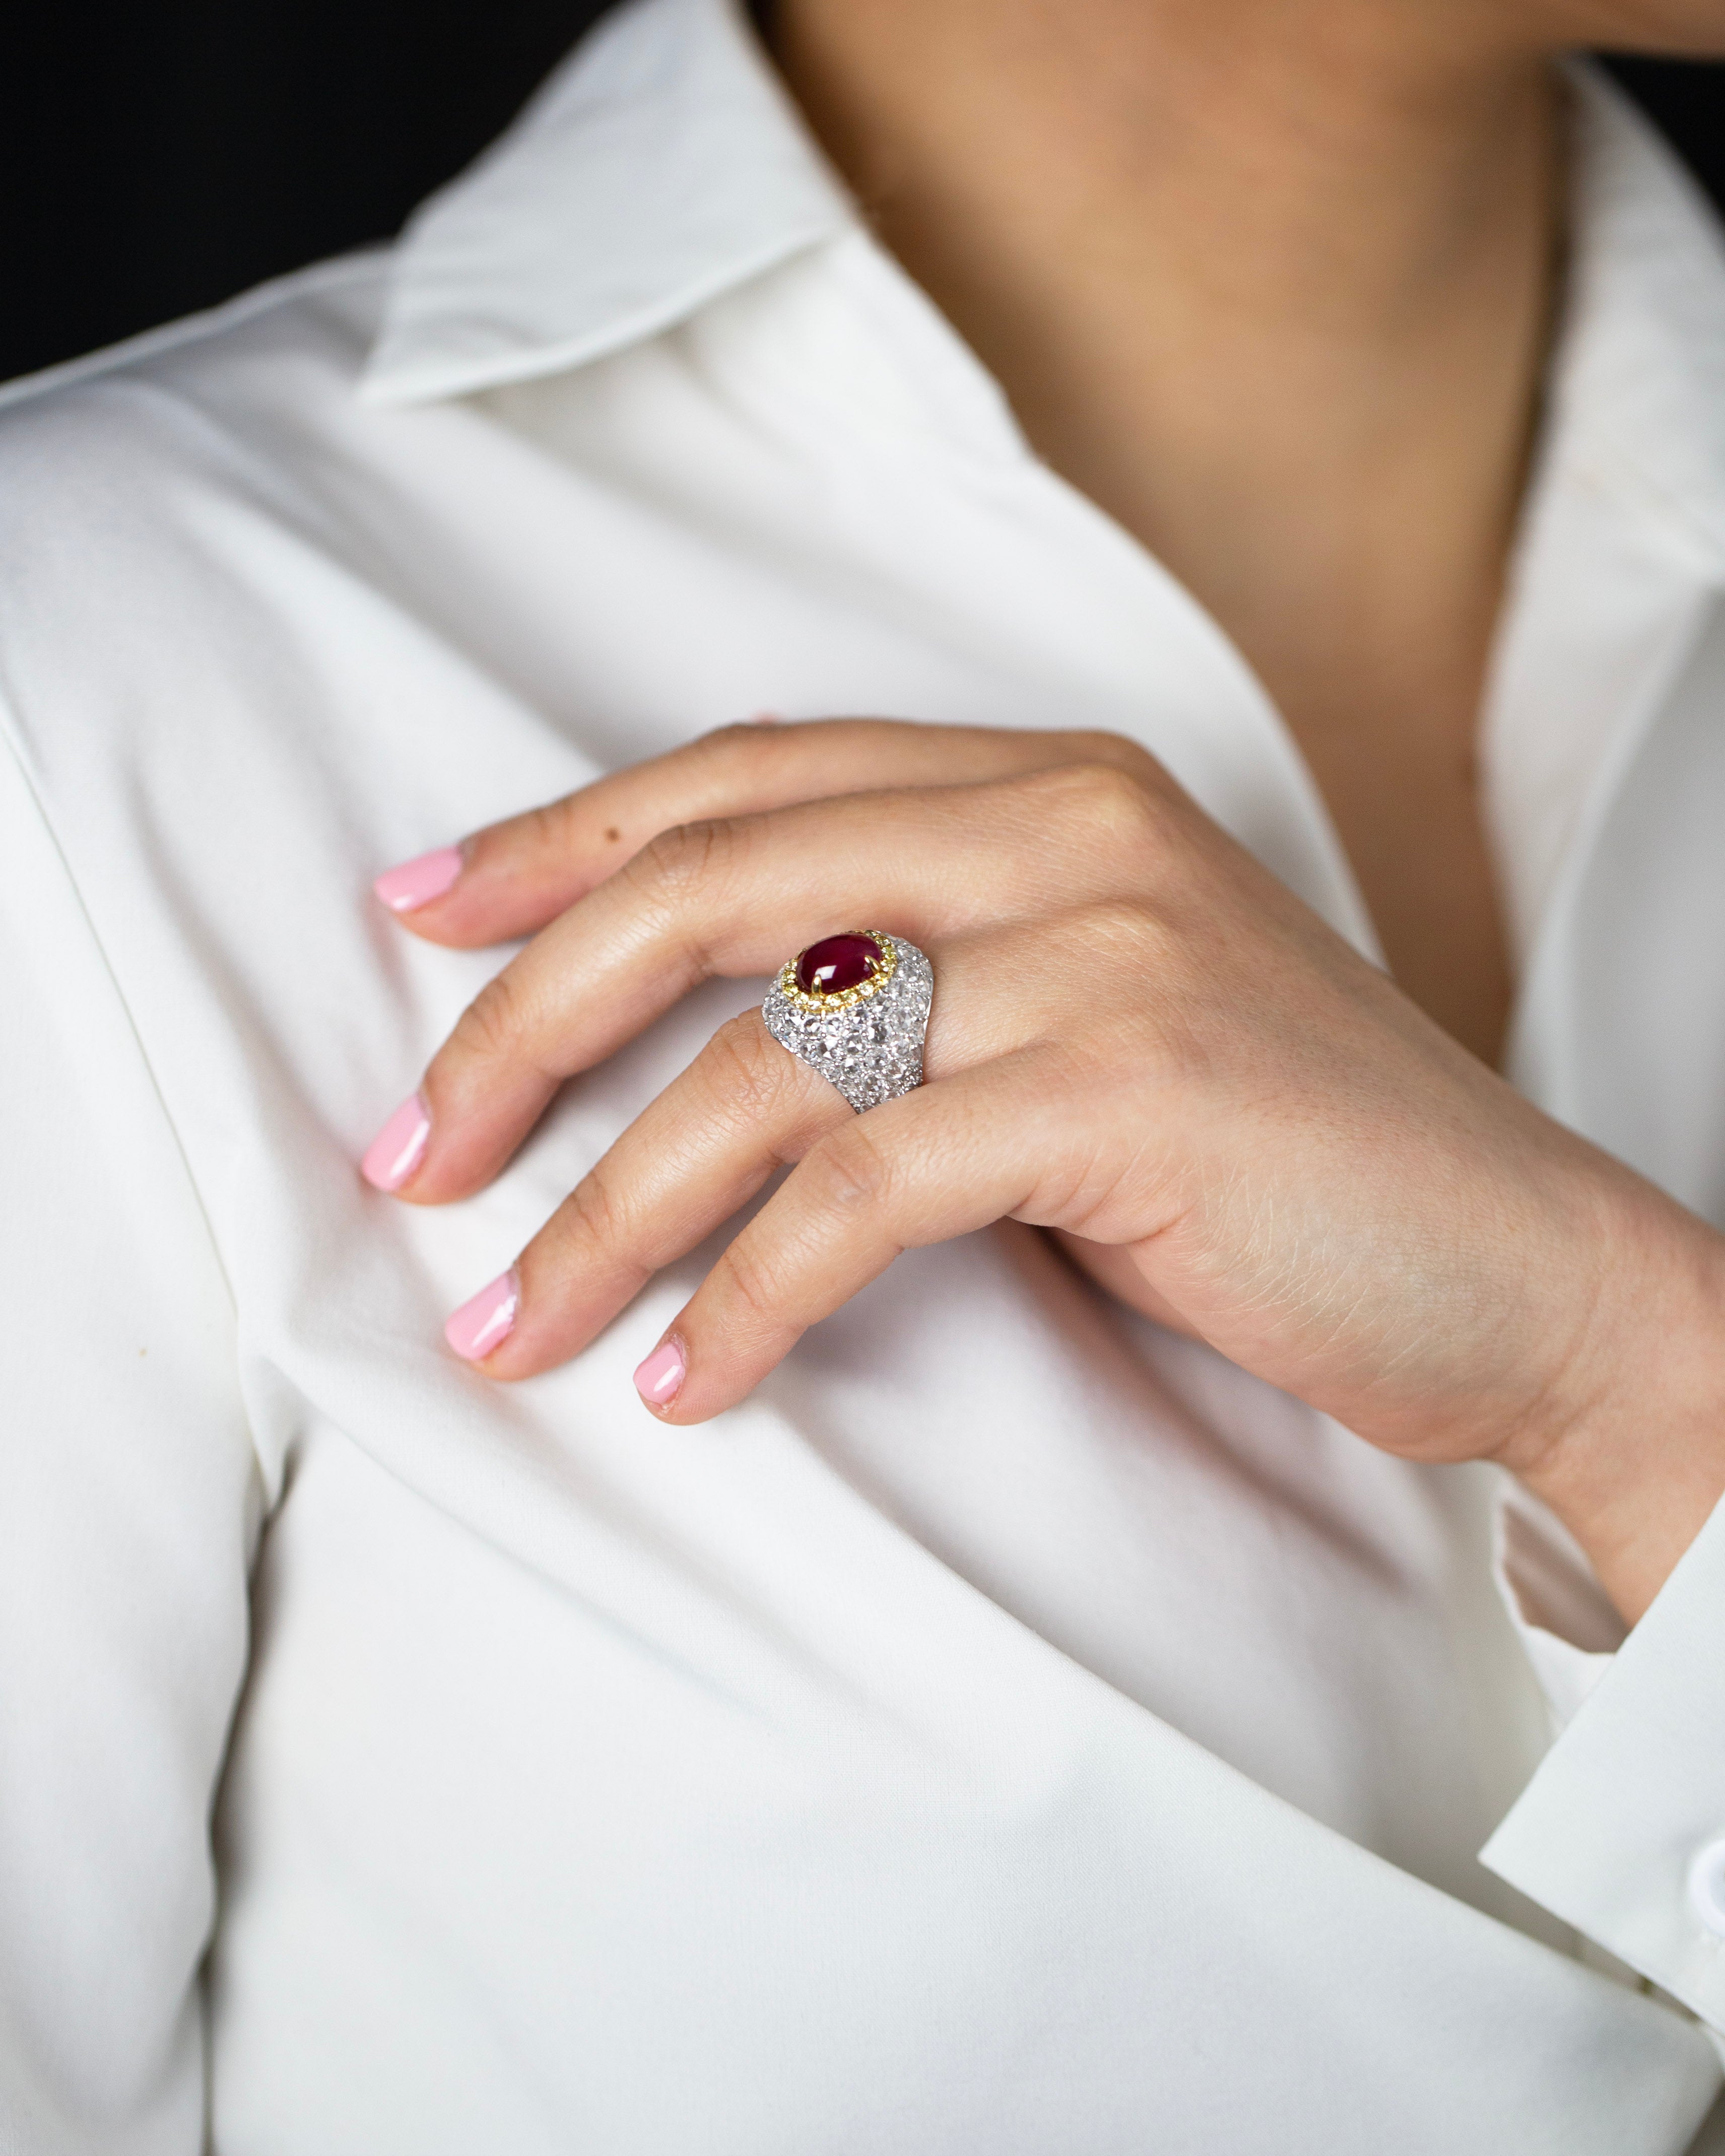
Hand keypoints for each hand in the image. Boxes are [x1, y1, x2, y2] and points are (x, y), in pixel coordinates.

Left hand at [365, 719, 1724, 1620]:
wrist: (1519, 1267)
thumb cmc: (1280, 1159)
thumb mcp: (1088, 1009)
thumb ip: (925, 970)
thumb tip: (694, 1040)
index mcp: (1047, 784)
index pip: (748, 776)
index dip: (565, 836)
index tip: (423, 918)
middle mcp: (1066, 830)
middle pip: (711, 887)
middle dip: (526, 1022)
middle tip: (416, 1153)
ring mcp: (1104, 951)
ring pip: (765, 1057)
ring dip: (605, 1209)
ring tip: (508, 1325)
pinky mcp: (1131, 1093)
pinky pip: (865, 1190)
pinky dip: (752, 1295)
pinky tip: (692, 1381)